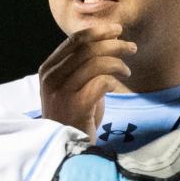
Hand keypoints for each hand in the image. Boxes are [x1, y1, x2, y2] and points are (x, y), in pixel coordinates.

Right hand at [39, 24, 135, 141]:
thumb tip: (106, 41)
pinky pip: (101, 81)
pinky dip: (113, 79)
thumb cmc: (73, 116)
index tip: (117, 30)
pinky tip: (119, 84)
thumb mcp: (71, 86)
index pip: (74, 40)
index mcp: (48, 69)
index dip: (99, 32)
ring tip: (127, 71)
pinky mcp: (76, 105)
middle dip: (113, 44)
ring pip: (95, 62)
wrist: (66, 149)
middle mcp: (51, 78)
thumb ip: (81, 65)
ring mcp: (61, 92)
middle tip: (131, 47)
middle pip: (87, 48)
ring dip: (118, 63)